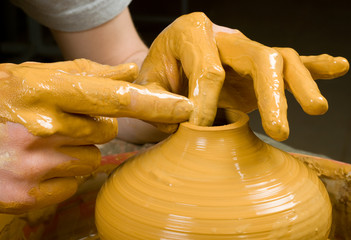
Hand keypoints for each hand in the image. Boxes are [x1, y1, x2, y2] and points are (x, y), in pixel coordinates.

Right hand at [0, 59, 191, 212]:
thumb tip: (129, 70)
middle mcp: (41, 128)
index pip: (112, 98)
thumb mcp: (35, 78)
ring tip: (43, 144)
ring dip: (74, 153)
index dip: (152, 103)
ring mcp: (34, 164)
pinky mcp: (28, 194)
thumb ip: (86, 74)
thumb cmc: (1, 102)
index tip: (181, 108)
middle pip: (106, 131)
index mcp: (43, 91)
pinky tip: (35, 166)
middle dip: (90, 128)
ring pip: (91, 160)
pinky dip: (60, 178)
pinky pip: (72, 185)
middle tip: (58, 123)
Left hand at [135, 12, 348, 140]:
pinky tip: (338, 67)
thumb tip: (192, 119)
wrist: (165, 65)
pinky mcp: (258, 67)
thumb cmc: (156, 75)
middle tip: (278, 130)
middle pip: (258, 58)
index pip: (208, 70)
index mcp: (192, 32)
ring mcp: (245, 51)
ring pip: (280, 60)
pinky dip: (315, 66)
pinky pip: (291, 61)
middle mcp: (225, 37)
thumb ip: (162, 102)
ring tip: (316, 108)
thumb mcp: (146, 86)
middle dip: (270, 96)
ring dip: (299, 85)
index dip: (206, 104)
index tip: (200, 130)